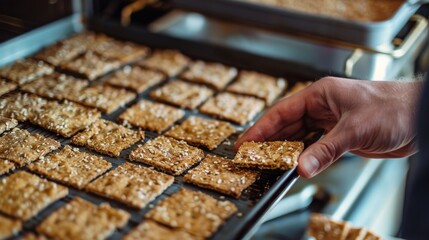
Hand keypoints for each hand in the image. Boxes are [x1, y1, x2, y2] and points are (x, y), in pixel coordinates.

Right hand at [235, 77, 421, 177]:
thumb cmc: (393, 108)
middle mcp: (322, 107)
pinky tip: (294, 165)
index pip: (282, 112)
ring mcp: (329, 122)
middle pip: (286, 125)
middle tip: (251, 156)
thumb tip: (300, 168)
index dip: (261, 128)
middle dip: (268, 141)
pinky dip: (304, 157)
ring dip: (285, 150)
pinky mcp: (339, 137)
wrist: (420, 117)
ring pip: (299, 138)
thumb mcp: (354, 129)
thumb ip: (325, 150)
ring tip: (267, 163)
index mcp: (320, 95)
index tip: (246, 143)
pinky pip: (314, 147)